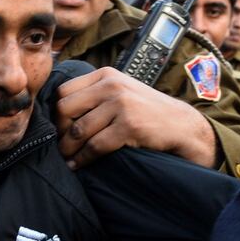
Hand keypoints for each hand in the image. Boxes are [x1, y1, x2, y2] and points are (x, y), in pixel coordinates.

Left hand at [55, 67, 217, 168]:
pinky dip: (83, 158)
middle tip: (62, 145)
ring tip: (66, 158)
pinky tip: (78, 165)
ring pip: (78, 130)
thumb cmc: (147, 112)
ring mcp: (121, 105)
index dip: (57, 113)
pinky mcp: (128, 125)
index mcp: (105, 75)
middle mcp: (111, 85)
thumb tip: (59, 112)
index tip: (60, 128)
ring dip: (68, 149)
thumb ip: (95, 95)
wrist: (182, 125)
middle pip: (65, 109)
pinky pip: (94, 146)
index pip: (64, 91)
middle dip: (60, 130)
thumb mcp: (121, 92)